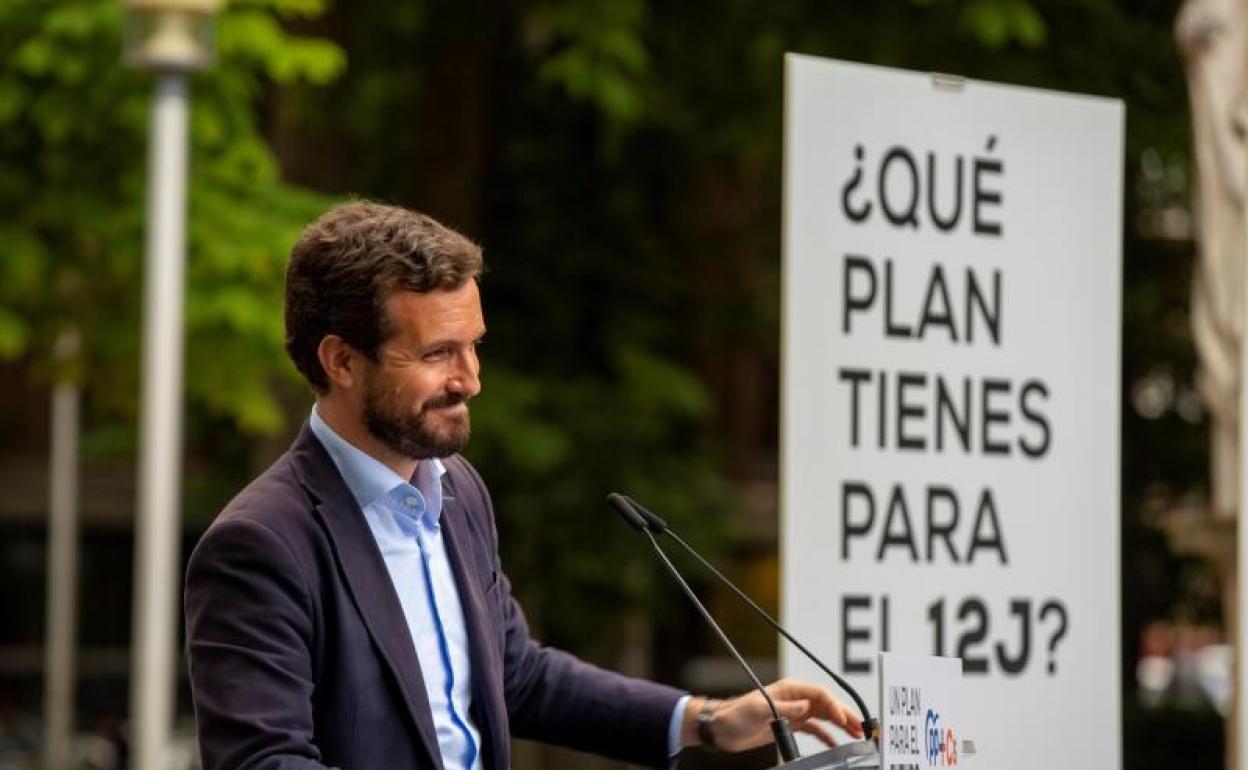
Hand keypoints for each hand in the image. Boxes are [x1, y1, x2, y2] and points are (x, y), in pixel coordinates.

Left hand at [686, 679, 864, 752]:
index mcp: (790, 689)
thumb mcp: (760, 709)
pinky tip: (836, 744)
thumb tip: (807, 706)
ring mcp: (794, 712)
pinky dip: (827, 736)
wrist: (723, 728)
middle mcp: (795, 699)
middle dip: (844, 715)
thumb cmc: (736, 714)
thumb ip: (784, 708)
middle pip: (827, 705)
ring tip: (855, 735)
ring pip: (824, 717)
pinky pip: (814, 729)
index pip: (819, 694)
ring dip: (840, 725)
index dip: (834, 706)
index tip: (843, 719)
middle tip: (860, 728)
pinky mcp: (790, 726)